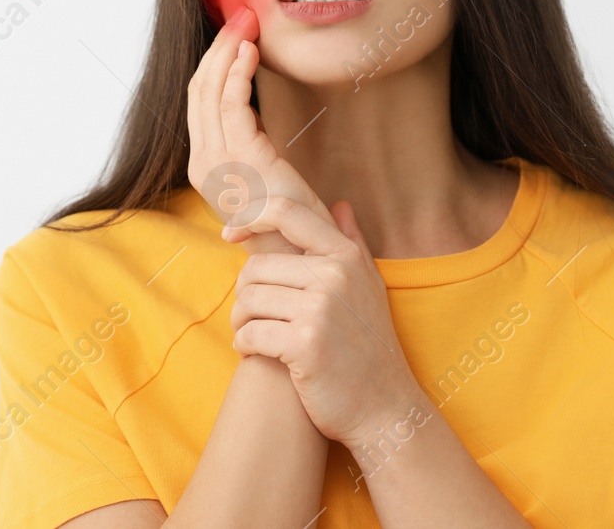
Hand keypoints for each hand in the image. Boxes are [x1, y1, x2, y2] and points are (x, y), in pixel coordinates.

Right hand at [185, 4, 335, 254]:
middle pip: (199, 90)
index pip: (200, 101)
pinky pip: (230, 106)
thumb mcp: (266, 176)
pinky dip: (238, 73)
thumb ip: (253, 143)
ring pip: (210, 92)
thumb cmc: (292, 222)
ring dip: (227, 51)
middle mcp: (202, 163)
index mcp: (205, 165)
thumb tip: (254, 109)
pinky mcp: (239, 161)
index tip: (236, 32)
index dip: (214, 62)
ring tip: (247, 23)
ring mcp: (215, 163)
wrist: (303, 258)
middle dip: (218, 47)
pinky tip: (251, 52)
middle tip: (241, 15)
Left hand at [226, 195, 423, 445]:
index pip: (286, 212)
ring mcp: (320, 309)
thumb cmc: (369, 345)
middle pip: (255, 267)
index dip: (249, 217)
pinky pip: (249, 332)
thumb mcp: (369, 287)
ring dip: (240, 321)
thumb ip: (352, 242)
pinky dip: (243, 344)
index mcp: (347, 256)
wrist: (383, 408)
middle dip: (244, 294)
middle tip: (251, 316)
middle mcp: (335, 276)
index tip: (230, 236)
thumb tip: (339, 204)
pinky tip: (253, 352)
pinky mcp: (304, 344)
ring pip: (248, 299)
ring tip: (252, 334)